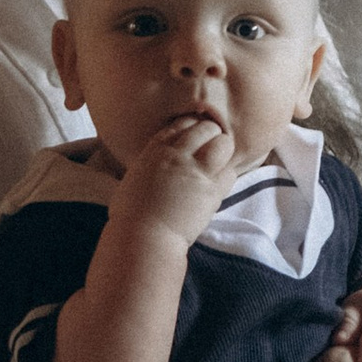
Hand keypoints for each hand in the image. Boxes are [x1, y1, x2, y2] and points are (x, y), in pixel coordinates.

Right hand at [113, 109, 235, 247]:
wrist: (143, 237)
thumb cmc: (130, 214)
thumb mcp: (136, 177)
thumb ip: (152, 164)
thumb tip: (159, 163)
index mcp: (155, 150)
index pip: (182, 124)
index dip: (192, 127)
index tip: (195, 137)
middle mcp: (177, 155)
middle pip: (205, 128)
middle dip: (211, 135)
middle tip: (210, 149)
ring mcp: (196, 172)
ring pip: (223, 144)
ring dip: (224, 150)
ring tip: (219, 163)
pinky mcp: (211, 191)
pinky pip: (230, 172)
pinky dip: (227, 174)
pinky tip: (219, 182)